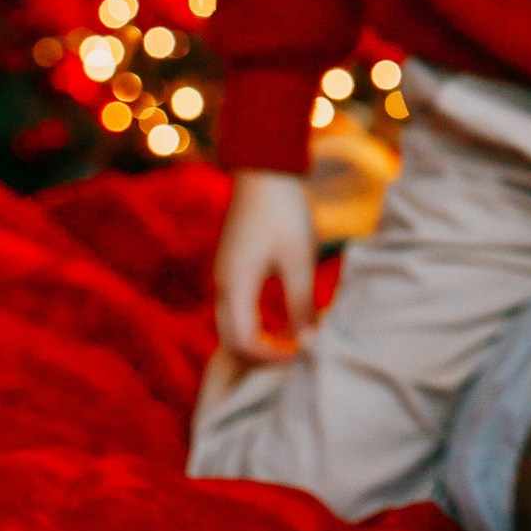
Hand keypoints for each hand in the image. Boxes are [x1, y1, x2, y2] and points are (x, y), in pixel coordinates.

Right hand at [213, 170, 316, 363]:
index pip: (244, 343)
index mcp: (236, 285)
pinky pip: (236, 312)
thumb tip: (308, 342)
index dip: (272, 358)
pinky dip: (255, 327)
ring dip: (258, 343)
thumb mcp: (299, 260)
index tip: (303, 355)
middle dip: (261, 358)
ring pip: (231, 328)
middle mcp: (222, 285)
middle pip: (231, 342)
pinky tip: (284, 324)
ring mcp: (224, 276)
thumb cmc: (285, 213)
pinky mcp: (232, 268)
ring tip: (293, 344)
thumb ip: (301, 304)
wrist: (265, 171)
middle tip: (297, 358)